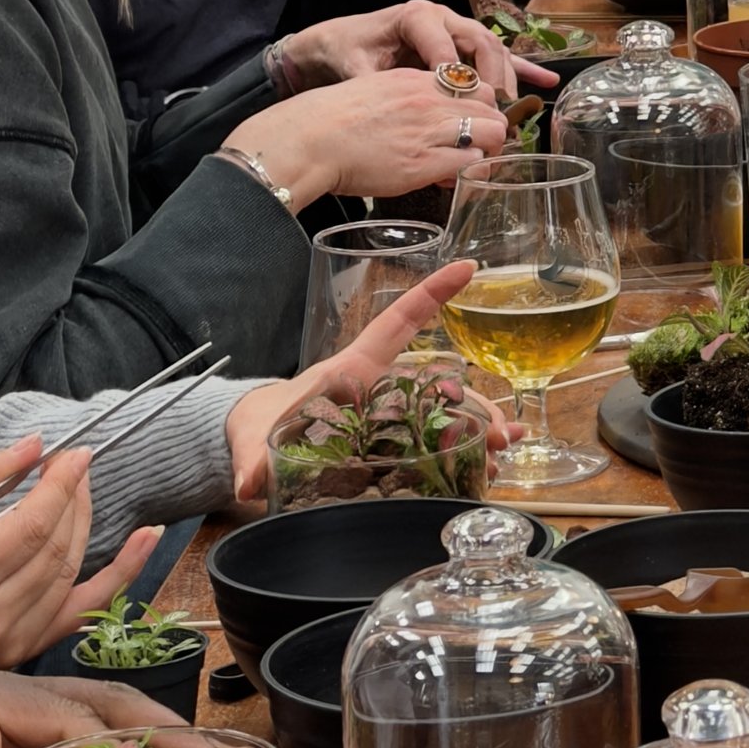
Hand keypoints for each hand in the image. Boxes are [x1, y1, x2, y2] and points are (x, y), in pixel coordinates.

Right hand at [0, 440, 160, 669]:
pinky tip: (148, 536)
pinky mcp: (32, 648)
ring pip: (72, 569)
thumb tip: (36, 447)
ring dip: (85, 521)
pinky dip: (125, 569)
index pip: (30, 528)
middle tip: (75, 464)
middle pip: (56, 547)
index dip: (59, 487)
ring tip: (80, 488)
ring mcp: (15, 641)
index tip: (75, 454)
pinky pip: (90, 605)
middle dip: (73, 497)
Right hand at [223, 69, 531, 213]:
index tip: (473, 122)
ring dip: (487, 151)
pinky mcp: (424, 162)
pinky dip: (470, 173)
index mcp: (417, 79)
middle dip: (492, 129)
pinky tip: (452, 179)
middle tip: (478, 148)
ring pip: (491, 133)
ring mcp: (429, 129)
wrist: (309, 139)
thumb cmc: (332, 120)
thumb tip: (425, 117)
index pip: (473, 83)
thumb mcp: (376, 91)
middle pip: (491, 106)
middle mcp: (429, 99)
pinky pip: (470, 164)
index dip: (481, 106)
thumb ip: (407, 98)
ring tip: (470, 165)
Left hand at [224, 260, 499, 501]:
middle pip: (440, 386)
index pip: (396, 325)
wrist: (260, 447)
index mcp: (353, 372)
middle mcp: (382, 391)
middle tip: (501, 432)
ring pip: (447, 419)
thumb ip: (253, 458)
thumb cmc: (263, 425)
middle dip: (477, 403)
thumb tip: (247, 480)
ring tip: (501, 454)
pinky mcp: (393, 451)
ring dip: (479, 433)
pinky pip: (439, 447)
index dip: (430, 295)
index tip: (466, 266)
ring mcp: (391, 421)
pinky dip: (470, 454)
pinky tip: (493, 466)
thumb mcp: (257, 438)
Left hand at [271, 3, 524, 93]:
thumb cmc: (344, 51)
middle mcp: (442, 17)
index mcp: (417, 16)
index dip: (458, 79)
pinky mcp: (461, 44)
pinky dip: (521, 68)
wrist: (334, 42)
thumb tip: (396, 112)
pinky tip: (547, 82)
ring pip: (493, 48)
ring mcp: (455, 29)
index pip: (447, 48)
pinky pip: (497, 54)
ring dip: (508, 77)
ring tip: (515, 105)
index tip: (462, 109)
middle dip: (492, 77)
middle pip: (480, 43)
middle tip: (496, 109)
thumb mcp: (354, 68)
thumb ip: (377, 86)